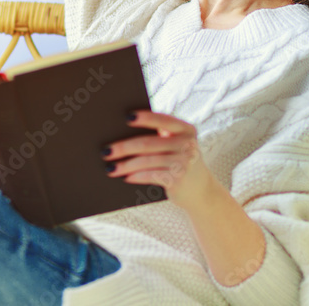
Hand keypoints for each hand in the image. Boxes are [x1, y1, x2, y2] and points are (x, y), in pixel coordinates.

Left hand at [102, 110, 216, 210]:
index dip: (144, 118)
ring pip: (146, 161)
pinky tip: (125, 177)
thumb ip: (161, 136)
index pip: (162, 120)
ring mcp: (184, 163)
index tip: (125, 117)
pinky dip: (136, 176)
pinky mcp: (178, 179)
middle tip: (106, 151)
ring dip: (125, 165)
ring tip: (110, 168)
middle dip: (124, 147)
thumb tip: (122, 131)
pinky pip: (151, 175)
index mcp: (186, 130)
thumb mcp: (177, 145)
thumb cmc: (181, 163)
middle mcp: (187, 144)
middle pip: (148, 143)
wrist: (202, 192)